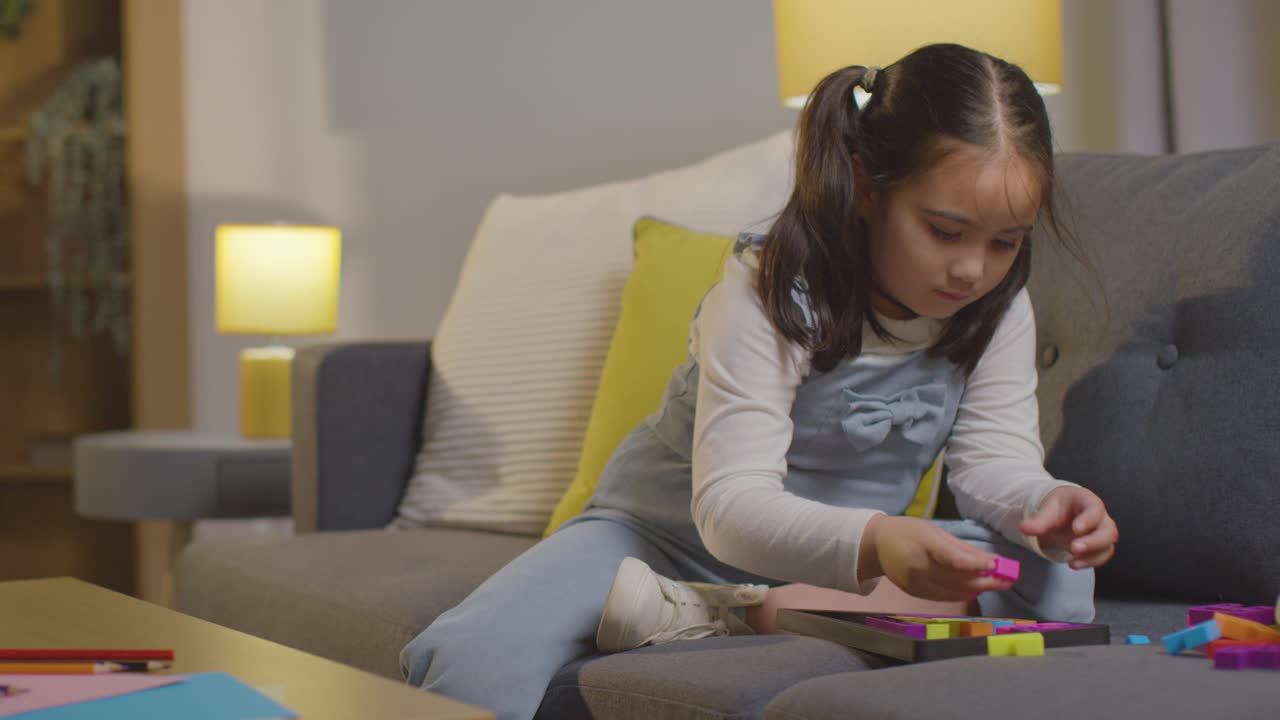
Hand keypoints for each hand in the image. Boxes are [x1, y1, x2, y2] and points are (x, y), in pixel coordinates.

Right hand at [861, 516, 1012, 601]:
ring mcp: (915, 584)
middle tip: (1007, 579)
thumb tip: (990, 560)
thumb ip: (961, 548)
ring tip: (996, 584)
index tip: (997, 565)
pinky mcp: (915, 594)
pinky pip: (944, 597)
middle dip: (985, 581)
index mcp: (922, 546)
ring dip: (978, 589)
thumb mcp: (934, 531)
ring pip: (954, 592)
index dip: (977, 565)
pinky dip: (963, 594)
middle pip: (957, 580)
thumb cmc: (908, 532)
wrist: (876, 545)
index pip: (954, 560)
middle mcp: (918, 568)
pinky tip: (975, 589)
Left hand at [1019, 486, 1117, 569]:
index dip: (1088, 520)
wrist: (1063, 513)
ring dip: (1092, 556)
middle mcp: (1100, 517)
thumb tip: (1024, 529)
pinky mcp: (1099, 546)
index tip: (1075, 529)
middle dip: (1092, 542)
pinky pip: (1102, 555)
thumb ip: (1039, 520)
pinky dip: (1090, 562)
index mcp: (1088, 501)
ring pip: (1107, 545)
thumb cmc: (1059, 507)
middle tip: (1073, 548)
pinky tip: (1074, 564)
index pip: (1095, 509)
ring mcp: (1102, 532)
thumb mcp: (1048, 509)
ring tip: (1072, 562)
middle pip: (1108, 530)